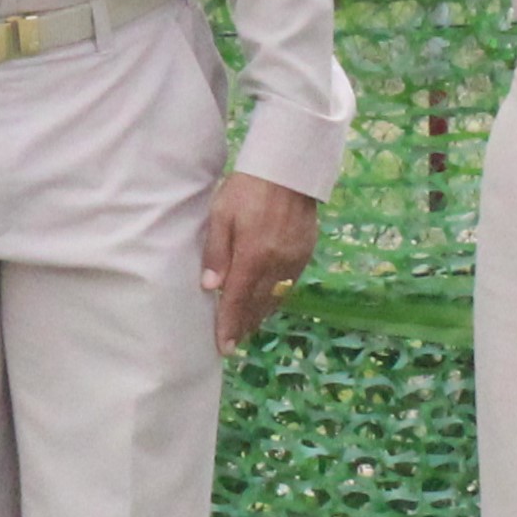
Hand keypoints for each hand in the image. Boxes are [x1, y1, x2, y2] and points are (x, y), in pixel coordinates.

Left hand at [200, 176, 321, 352]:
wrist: (288, 169)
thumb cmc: (247, 188)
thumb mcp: (221, 214)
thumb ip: (216, 252)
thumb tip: (210, 288)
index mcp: (253, 256)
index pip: (237, 300)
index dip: (229, 325)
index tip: (224, 347)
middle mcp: (277, 264)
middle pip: (257, 304)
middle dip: (244, 325)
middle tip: (233, 343)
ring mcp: (294, 260)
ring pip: (275, 297)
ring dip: (260, 315)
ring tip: (247, 328)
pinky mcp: (305, 253)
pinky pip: (289, 285)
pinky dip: (276, 298)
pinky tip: (268, 302)